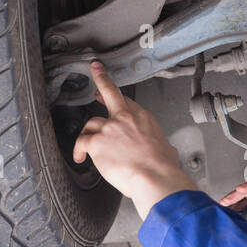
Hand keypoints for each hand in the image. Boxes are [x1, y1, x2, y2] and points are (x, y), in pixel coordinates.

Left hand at [72, 60, 196, 219]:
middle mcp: (125, 118)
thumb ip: (158, 145)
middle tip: (96, 70)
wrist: (155, 177)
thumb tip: (166, 152)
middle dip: (101, 78)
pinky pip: (82, 142)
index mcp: (143, 118)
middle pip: (109, 93)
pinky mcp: (97, 143)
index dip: (118, 99)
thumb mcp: (167, 148)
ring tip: (86, 150)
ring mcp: (109, 129)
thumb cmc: (162, 167)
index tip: (110, 94)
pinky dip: (79, 150)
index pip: (126, 102)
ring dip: (88, 136)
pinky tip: (80, 157)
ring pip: (91, 124)